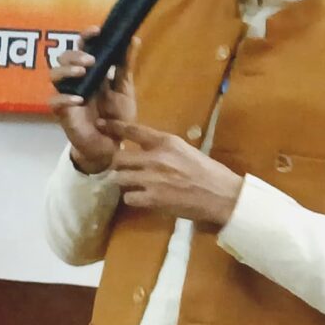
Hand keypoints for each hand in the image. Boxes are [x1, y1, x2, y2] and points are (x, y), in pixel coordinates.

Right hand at [50, 45, 137, 174]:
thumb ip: (126, 65)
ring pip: (54, 75)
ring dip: (67, 71)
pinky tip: (78, 99)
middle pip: (64, 57)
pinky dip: (65, 97)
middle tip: (90, 61)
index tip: (96, 31)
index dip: (86, 37)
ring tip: (82, 73)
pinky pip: (55, 101)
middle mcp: (76, 80)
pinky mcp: (62, 112)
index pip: (83, 47)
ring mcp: (67, 95)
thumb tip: (133, 38)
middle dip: (75, 55)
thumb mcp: (124, 89)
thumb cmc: (115, 117)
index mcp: (91, 71)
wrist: (110, 146)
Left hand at [111, 122, 243, 227]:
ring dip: (125, 183)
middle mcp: (155, 157)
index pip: (134, 130)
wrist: (223, 196)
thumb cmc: (208, 172)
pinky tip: (143, 199)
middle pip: (118, 158)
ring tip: (135, 186)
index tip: (101, 125)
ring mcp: (152, 179)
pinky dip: (133, 199)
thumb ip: (164, 148)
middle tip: (126, 170)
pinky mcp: (152, 198)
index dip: (114, 127)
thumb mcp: (185, 151)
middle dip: (119, 165)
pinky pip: (128, 198)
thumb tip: (146, 149)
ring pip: (119, 178)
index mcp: (166, 142)